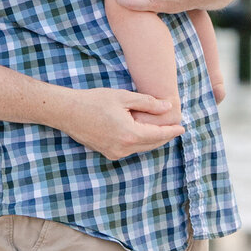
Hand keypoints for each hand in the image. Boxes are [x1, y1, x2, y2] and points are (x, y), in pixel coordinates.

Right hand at [58, 86, 182, 158]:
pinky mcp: (107, 153)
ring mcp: (114, 153)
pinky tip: (142, 135)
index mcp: (130, 134)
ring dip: (152, 140)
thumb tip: (168, 108)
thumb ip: (148, 103)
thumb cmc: (95, 100)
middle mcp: (123, 148)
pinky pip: (129, 149)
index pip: (158, 135)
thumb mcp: (124, 97)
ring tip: (162, 132)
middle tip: (175, 129)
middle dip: (164, 137)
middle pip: (151, 144)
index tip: (182, 128)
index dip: (172, 131)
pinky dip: (139, 143)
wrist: (68, 112)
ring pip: (140, 148)